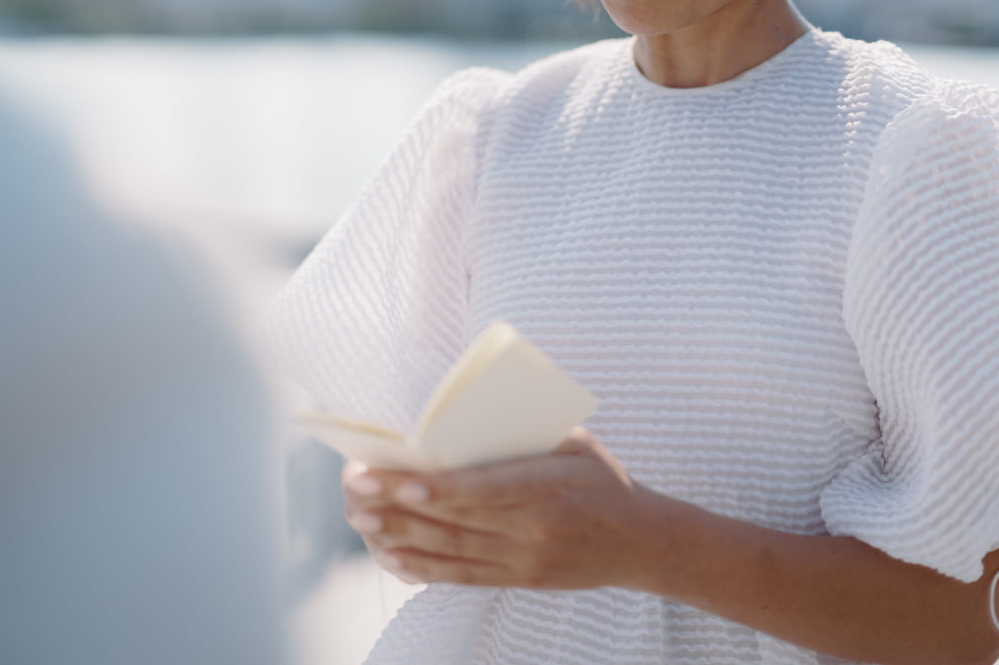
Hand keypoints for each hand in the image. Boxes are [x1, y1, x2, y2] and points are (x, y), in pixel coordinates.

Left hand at [340, 427, 653, 589]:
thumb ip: (526, 436)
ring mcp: (523, 560)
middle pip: (454, 521)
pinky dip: (423, 568)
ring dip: (400, 537)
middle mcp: (531, 530)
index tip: (394, 481)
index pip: (480, 491)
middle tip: (356, 492)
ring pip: (450, 550)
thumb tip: (466, 420)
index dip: (433, 489)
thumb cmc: (604, 479)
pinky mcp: (519, 578)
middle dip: (398, 507)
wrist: (642, 542)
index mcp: (546, 489)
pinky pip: (462, 576)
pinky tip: (392, 557)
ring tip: (362, 520)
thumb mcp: (575, 443)